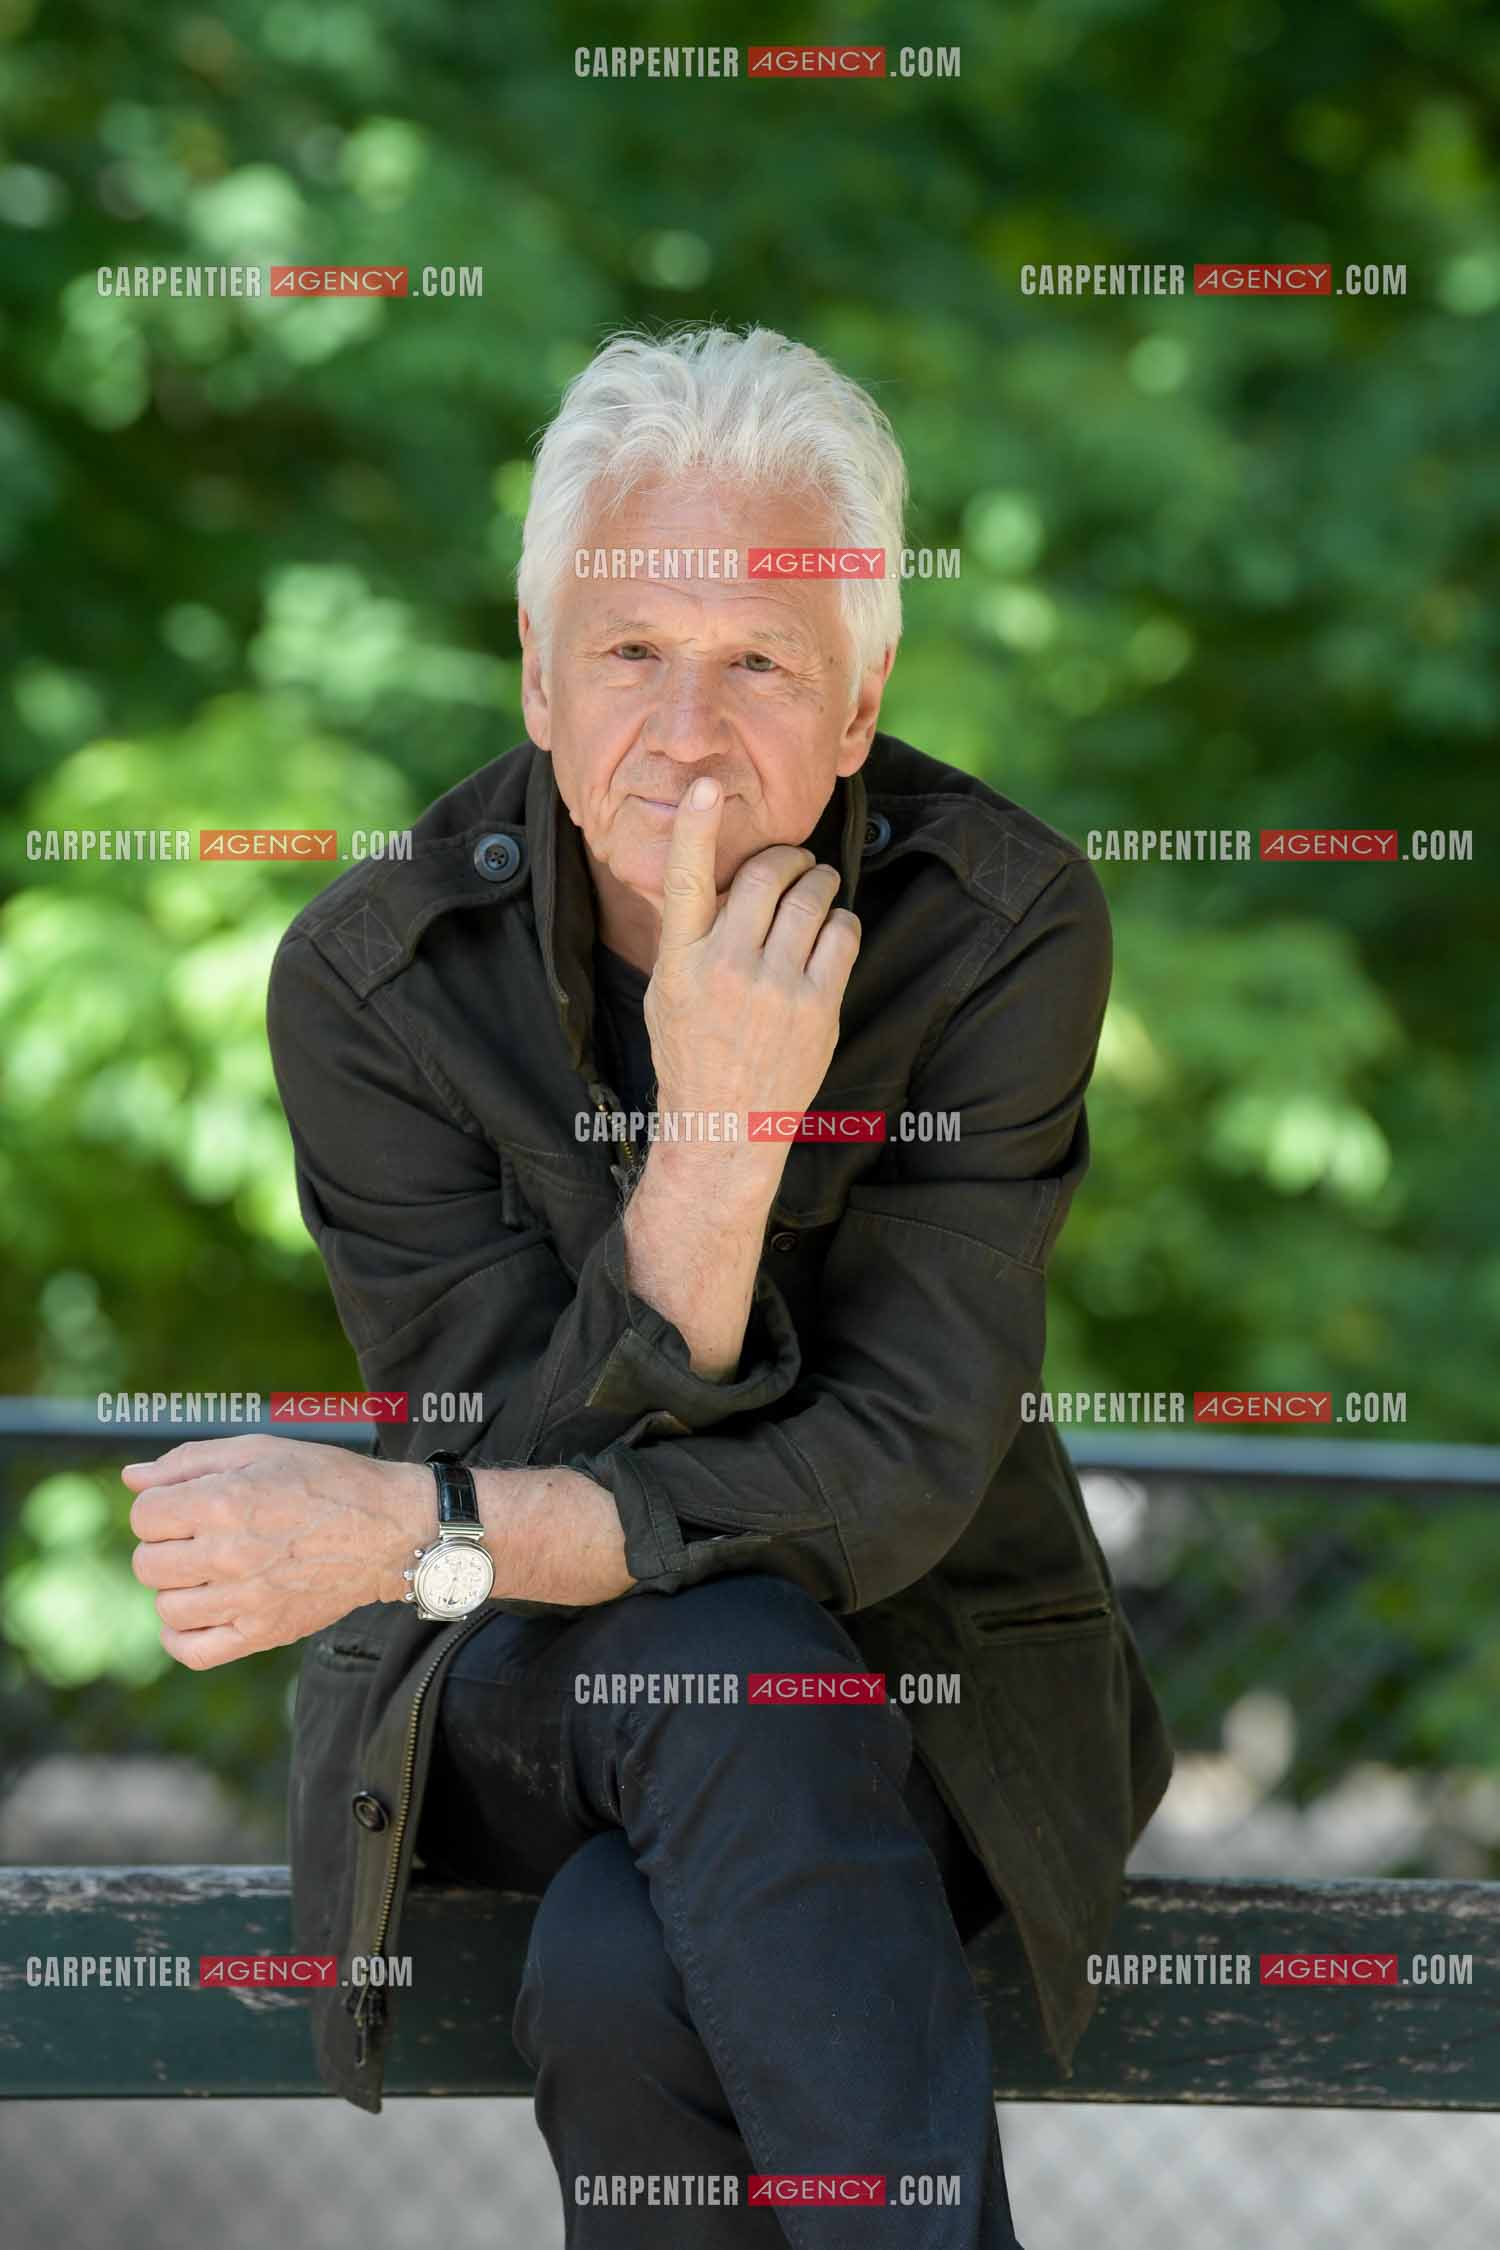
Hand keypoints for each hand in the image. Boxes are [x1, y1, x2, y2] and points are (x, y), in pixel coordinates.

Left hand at [124, 1435, 427, 1668]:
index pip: (144, 1515)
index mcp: (225, 1500)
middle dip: (165, 1545)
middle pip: (147, 1563)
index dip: (159, 1505)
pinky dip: (181, 1635)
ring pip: (166, 1606)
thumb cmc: (325, 1481)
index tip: (187, 1503)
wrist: (388, 1529)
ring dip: (177, 1586)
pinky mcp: (262, 1632)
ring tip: (208, 1569)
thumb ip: (190, 1461)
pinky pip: (193, 1650)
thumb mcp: (261, 1451)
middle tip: (200, 1535)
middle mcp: (229, 1553)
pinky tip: (197, 1610)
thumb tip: (131, 1478)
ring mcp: (245, 1599)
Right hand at [645, 775, 860, 1144]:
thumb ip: (687, 937)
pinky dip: (840, 921)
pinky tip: (829, 933)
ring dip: (819, 882)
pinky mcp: (817, 1007)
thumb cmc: (691, 1054)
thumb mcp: (666, 992)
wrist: (725, 1128)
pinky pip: (841, 932)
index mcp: (681, 961)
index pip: (684, 881)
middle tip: (793, 864)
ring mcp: (775, 988)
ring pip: (811, 898)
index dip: (693, 828)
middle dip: (786, 859)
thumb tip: (712, 879)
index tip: (703, 787)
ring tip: (816, 889)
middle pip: (764, 876)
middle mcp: (726, 968)